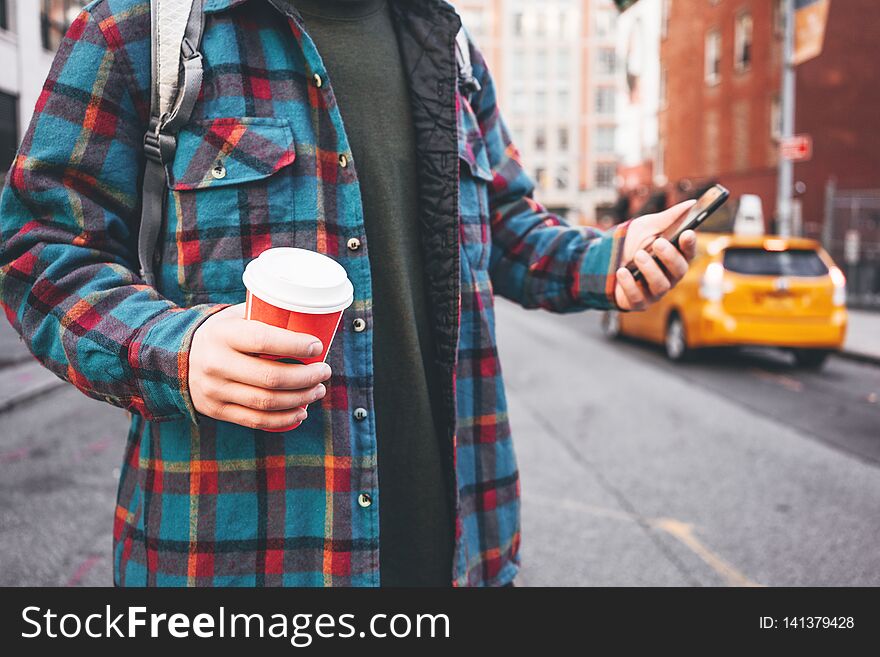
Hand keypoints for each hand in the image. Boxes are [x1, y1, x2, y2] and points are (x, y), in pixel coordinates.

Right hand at [188, 303, 330, 429]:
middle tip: (324, 371)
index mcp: (223, 335)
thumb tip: (308, 317)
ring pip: (266, 402)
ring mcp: (215, 390)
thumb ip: (264, 315)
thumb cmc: (222, 333)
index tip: (317, 346)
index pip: (263, 340)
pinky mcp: (217, 410)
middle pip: (271, 377)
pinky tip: (301, 411)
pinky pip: (256, 421)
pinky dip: (284, 419)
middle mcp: (216, 364)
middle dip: (306, 377)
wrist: (177, 358)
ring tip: (318, 390)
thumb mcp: (234, 317)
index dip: (295, 345)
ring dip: (300, 399)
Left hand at [614, 200, 698, 310]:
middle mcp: (669, 276)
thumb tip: (691, 203)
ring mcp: (654, 291)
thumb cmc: (632, 243)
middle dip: (670, 256)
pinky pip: (638, 297)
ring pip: (660, 285)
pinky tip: (622, 271)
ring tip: (639, 255)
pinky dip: (629, 284)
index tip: (687, 232)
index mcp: (675, 257)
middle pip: (679, 270)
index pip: (689, 252)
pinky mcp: (638, 302)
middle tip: (659, 242)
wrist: (604, 262)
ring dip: (650, 269)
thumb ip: (668, 217)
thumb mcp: (647, 226)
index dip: (690, 244)